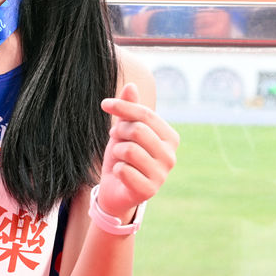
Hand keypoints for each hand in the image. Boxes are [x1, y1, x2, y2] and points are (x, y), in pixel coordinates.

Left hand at [96, 82, 178, 219]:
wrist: (115, 189)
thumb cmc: (122, 156)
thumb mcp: (124, 129)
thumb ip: (129, 109)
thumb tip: (131, 85)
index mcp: (170, 137)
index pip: (146, 114)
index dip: (123, 107)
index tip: (105, 104)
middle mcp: (171, 155)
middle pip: (138, 130)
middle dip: (119, 133)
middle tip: (116, 140)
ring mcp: (162, 174)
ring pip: (129, 150)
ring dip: (117, 152)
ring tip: (119, 158)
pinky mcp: (150, 190)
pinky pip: (124, 170)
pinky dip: (116, 169)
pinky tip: (121, 174)